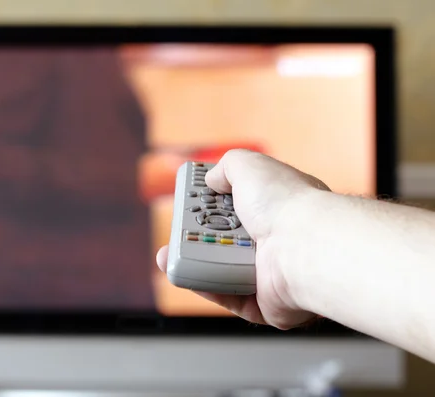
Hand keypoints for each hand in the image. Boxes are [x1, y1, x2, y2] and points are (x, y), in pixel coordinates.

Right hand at [156, 149, 330, 329]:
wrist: (304, 247)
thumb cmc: (286, 205)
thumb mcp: (250, 166)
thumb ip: (226, 167)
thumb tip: (212, 178)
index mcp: (278, 208)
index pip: (239, 205)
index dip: (211, 204)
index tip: (190, 203)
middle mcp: (276, 240)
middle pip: (225, 239)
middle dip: (195, 235)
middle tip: (176, 230)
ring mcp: (271, 273)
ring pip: (222, 269)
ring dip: (193, 262)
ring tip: (170, 253)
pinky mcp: (265, 302)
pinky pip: (227, 295)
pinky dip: (204, 285)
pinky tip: (184, 272)